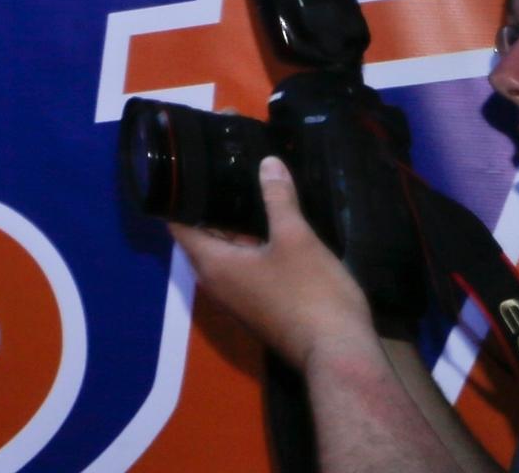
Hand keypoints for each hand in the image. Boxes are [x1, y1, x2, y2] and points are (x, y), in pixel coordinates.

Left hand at [167, 159, 378, 376]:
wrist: (340, 354)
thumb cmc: (310, 293)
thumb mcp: (294, 238)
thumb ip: (278, 199)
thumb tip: (267, 163)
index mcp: (213, 265)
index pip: (179, 224)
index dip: (179, 196)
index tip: (188, 167)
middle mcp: (217, 283)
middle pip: (204, 236)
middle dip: (213, 206)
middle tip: (224, 168)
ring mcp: (240, 298)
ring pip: (229, 252)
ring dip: (238, 226)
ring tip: (250, 186)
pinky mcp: (262, 306)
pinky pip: (248, 267)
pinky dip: (254, 245)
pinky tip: (274, 223)